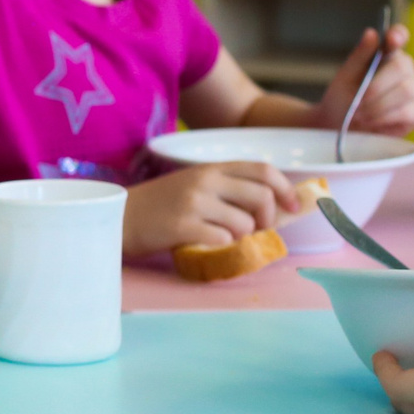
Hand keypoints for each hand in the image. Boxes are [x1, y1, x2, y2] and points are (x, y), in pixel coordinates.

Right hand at [123, 161, 298, 253]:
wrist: (120, 217)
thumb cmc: (160, 205)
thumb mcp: (194, 185)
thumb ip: (227, 189)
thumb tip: (273, 208)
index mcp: (210, 168)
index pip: (263, 169)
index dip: (286, 189)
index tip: (294, 207)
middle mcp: (205, 180)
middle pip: (261, 196)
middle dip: (268, 219)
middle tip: (257, 230)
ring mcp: (193, 202)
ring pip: (245, 223)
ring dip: (241, 235)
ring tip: (221, 235)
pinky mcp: (183, 226)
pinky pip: (223, 239)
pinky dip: (220, 245)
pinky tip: (203, 241)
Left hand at [315, 26, 413, 138]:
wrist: (339, 126)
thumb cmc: (343, 97)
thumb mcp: (345, 76)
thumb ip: (360, 55)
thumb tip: (371, 33)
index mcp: (387, 54)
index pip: (399, 36)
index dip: (398, 34)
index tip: (392, 38)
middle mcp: (405, 69)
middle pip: (401, 68)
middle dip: (376, 86)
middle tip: (357, 101)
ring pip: (406, 91)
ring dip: (378, 105)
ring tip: (359, 114)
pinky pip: (406, 112)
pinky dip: (384, 118)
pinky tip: (370, 122)